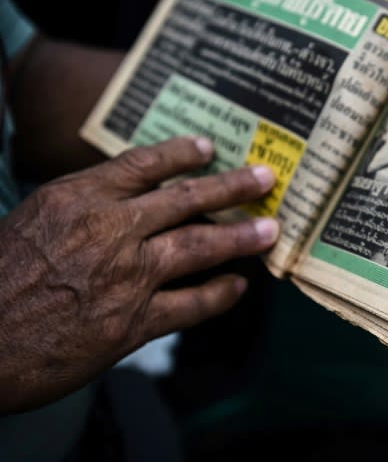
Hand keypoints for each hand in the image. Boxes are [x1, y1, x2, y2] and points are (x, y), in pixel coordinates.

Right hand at [0, 136, 278, 412]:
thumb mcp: (33, 220)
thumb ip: (82, 206)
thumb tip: (128, 200)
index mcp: (77, 198)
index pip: (143, 165)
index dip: (181, 154)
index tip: (209, 148)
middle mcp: (109, 230)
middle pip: (186, 200)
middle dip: (232, 187)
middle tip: (265, 179)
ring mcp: (126, 277)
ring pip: (199, 247)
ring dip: (240, 239)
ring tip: (269, 232)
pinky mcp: (133, 323)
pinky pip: (191, 305)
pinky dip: (219, 296)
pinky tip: (237, 288)